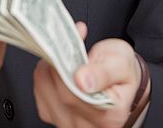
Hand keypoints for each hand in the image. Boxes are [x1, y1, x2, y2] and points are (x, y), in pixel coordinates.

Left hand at [33, 22, 149, 127]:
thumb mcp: (122, 63)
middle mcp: (85, 126)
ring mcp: (67, 124)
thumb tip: (82, 80)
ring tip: (68, 56)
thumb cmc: (123, 72)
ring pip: (44, 89)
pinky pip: (39, 91)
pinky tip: (61, 68)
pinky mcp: (53, 116)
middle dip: (60, 61)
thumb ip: (104, 72)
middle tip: (71, 43)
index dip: (66, 66)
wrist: (121, 81)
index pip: (72, 94)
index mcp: (107, 115)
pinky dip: (46, 74)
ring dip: (52, 66)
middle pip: (56, 92)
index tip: (72, 43)